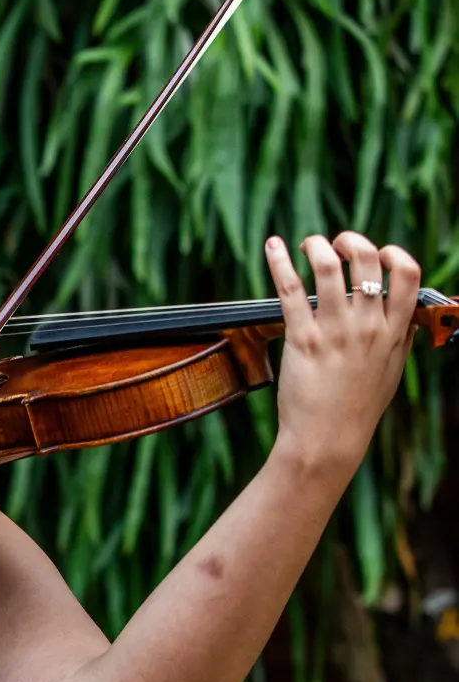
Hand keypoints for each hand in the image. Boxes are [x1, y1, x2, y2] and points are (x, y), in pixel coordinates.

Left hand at [265, 231, 420, 478]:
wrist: (327, 440)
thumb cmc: (355, 410)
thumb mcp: (390, 372)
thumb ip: (398, 341)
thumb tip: (404, 317)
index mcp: (394, 331)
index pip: (407, 273)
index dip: (392, 253)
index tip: (377, 253)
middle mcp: (368, 326)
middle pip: (368, 260)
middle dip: (351, 241)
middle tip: (336, 243)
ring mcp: (335, 331)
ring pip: (329, 268)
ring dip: (317, 245)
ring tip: (308, 243)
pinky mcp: (302, 338)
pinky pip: (290, 290)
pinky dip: (279, 262)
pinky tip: (273, 247)